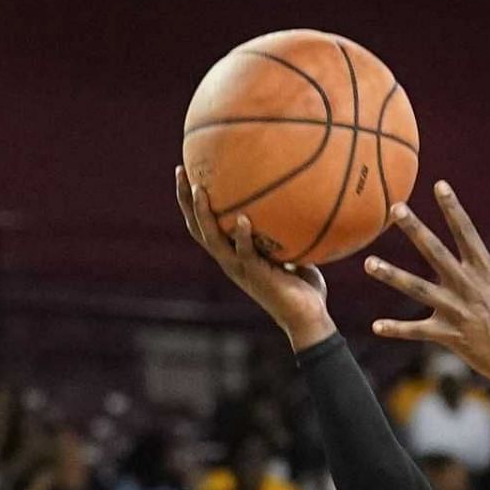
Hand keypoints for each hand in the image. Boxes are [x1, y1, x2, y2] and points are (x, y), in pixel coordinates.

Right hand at [175, 166, 334, 349]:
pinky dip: (242, 236)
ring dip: (203, 214)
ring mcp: (240, 269)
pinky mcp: (255, 276)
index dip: (191, 201)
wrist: (307, 318)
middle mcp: (229, 260)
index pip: (204, 224)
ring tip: (200, 190)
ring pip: (212, 239)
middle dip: (186, 199)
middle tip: (181, 171)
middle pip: (197, 227)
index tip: (187, 172)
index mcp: (232, 254)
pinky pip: (244, 253)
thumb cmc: (302, 287)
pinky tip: (242, 219)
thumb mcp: (291, 252)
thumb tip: (298, 202)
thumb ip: (286, 232)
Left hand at [365, 182, 489, 388]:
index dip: (452, 207)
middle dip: (415, 229)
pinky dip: (397, 330)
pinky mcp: (451, 335)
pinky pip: (418, 332)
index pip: (466, 230)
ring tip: (369, 263)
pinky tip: (376, 326)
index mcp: (485, 269)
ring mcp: (457, 310)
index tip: (439, 185)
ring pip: (418, 289)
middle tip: (396, 208)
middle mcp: (467, 284)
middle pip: (435, 251)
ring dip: (392, 275)